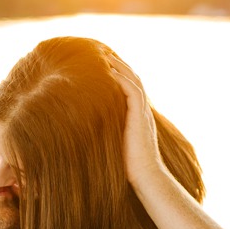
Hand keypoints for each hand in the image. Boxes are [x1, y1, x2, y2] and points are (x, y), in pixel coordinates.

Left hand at [104, 51, 164, 197]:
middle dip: (118, 64)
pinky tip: (108, 72)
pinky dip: (121, 79)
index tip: (102, 64)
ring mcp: (143, 112)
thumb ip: (106, 132)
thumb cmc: (128, 167)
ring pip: (133, 80)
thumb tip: (84, 131)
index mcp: (137, 115)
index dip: (117, 73)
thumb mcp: (114, 145)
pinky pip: (132, 91)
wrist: (145, 177)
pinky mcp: (140, 116)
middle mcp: (142, 110)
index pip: (129, 86)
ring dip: (119, 66)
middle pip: (132, 78)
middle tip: (101, 52)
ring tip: (104, 55)